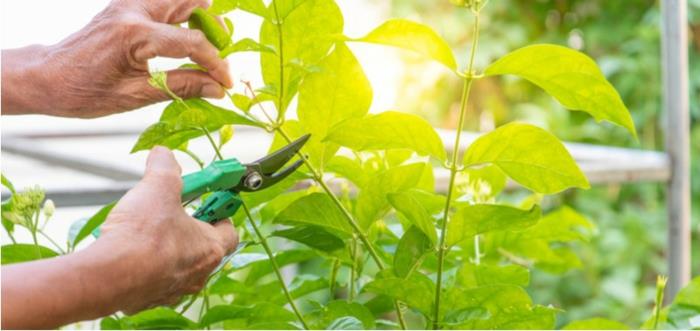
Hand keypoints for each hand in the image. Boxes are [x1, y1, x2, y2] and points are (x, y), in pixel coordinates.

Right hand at [0, 147, 236, 328]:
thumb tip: (163, 154)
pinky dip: (144, 266)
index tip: (208, 202)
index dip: (220, 214)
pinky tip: (127, 252)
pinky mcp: (147, 300)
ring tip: (146, 231)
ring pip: (177, 266)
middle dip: (189, 229)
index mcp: (210, 249)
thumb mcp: (158, 187)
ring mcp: (173, 291)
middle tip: (173, 212)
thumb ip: (165, 167)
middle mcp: (197, 275)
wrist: (106, 276)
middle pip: (202, 249)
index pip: (230, 233)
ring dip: (166, 248)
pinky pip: (152, 280)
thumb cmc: (141, 235)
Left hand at [1, 0, 231, 117]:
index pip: (192, 43)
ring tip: (208, 43)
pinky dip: (181, 15)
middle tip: (223, 52)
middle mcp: (133, 10)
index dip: (216, 64)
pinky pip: (163, 3)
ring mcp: (128, 4)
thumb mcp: (136, 96)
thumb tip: (217, 89)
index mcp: (135, 35)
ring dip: (199, 16)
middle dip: (213, 27)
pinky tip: (186, 36)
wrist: (47, 76)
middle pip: (190, 1)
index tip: (228, 82)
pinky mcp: (126, 6)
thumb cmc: (83, 91)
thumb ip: (182, 87)